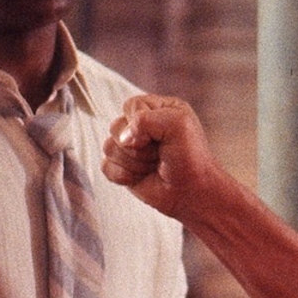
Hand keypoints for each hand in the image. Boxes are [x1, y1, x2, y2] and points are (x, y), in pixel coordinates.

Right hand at [101, 94, 222, 220]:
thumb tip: (123, 137)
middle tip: (158, 154)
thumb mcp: (177, 125)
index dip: (140, 123)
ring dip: (134, 162)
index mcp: (158, 108)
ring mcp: (130, 148)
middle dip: (138, 146)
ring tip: (153, 166)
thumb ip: (146, 119)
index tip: (160, 137)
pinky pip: (105, 166)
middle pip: (116, 127)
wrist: (192, 192)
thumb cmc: (190, 158)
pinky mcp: (122, 167)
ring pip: (109, 147)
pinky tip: (141, 177)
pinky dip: (124, 175)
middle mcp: (142, 126)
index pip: (131, 106)